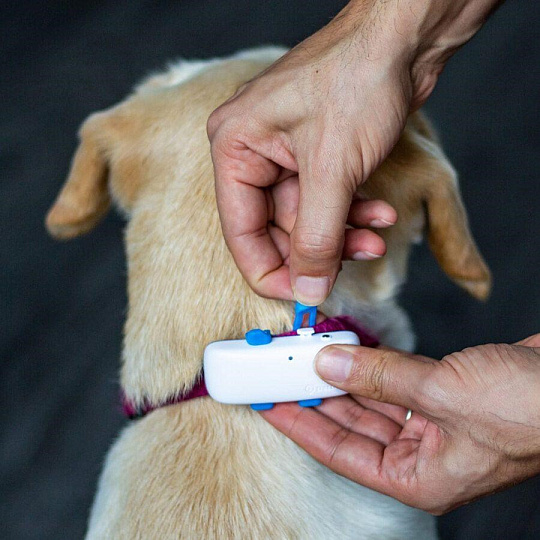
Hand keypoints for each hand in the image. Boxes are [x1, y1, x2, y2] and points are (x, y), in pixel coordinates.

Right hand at [208, 0, 498, 303]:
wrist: (404, 37)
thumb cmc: (358, 77)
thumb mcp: (332, 170)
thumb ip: (316, 238)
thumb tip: (308, 289)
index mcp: (235, 147)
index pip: (241, 231)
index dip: (271, 271)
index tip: (303, 296)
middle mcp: (253, 151)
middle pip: (275, 228)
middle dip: (319, 249)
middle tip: (352, 262)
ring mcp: (284, 152)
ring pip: (305, 217)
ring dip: (342, 234)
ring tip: (375, 238)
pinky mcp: (314, 153)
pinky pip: (325, 200)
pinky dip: (351, 213)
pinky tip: (380, 215)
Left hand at [261, 334, 539, 513]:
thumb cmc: (530, 410)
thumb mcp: (443, 393)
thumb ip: (381, 377)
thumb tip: (328, 364)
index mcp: (419, 478)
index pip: (339, 452)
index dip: (300, 424)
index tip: (270, 403)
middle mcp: (422, 456)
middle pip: (351, 426)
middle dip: (317, 397)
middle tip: (282, 373)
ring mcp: (433, 426)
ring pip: (371, 401)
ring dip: (342, 377)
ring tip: (307, 356)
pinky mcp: (443, 396)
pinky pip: (394, 382)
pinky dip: (372, 366)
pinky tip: (348, 350)